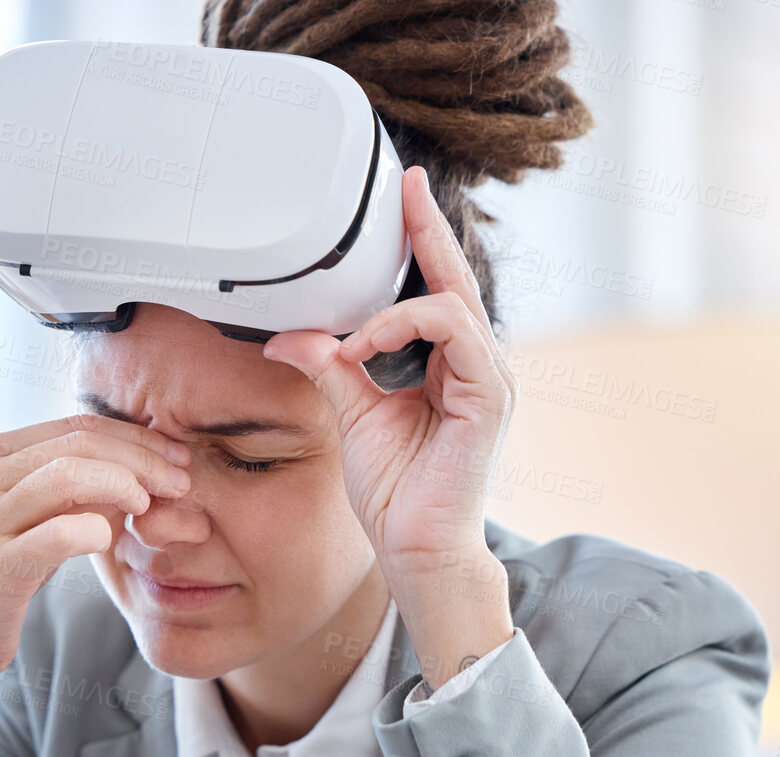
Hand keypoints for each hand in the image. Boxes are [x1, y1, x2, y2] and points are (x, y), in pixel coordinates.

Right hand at [0, 413, 191, 756]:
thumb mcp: (25, 519)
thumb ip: (69, 489)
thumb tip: (140, 466)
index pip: (74, 426)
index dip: (134, 438)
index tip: (175, 460)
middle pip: (78, 443)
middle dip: (141, 458)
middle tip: (181, 481)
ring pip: (69, 475)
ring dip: (125, 485)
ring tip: (152, 507)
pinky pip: (60, 533)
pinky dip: (97, 529)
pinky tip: (112, 540)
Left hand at [259, 165, 516, 579]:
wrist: (415, 546)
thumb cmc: (396, 492)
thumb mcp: (352, 415)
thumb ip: (331, 369)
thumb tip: (291, 337)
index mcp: (450, 364)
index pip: (438, 287)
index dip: (423, 239)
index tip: (402, 195)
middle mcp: (476, 363)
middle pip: (455, 277)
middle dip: (428, 228)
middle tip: (404, 186)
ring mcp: (488, 377)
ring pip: (450, 302)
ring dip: (392, 310)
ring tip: (353, 343)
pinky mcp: (488, 394)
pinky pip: (453, 331)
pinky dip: (404, 329)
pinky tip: (366, 350)